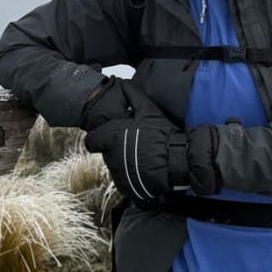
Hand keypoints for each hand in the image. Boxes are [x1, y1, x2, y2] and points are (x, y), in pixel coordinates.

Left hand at [83, 82, 221, 199]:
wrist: (179, 161)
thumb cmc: (163, 135)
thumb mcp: (149, 111)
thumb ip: (132, 96)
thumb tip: (123, 83)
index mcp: (112, 138)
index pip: (91, 141)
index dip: (99, 138)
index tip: (109, 137)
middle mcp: (111, 157)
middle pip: (104, 153)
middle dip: (115, 148)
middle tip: (132, 145)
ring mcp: (118, 174)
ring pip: (113, 167)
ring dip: (123, 162)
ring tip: (141, 157)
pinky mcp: (126, 187)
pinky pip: (122, 181)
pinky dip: (130, 177)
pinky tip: (143, 169)